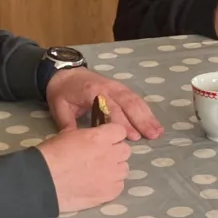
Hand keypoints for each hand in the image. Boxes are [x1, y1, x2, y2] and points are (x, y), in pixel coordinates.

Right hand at [36, 123, 131, 212]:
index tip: (105, 140)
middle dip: (115, 152)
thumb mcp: (69, 135)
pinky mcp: (109, 193)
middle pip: (125, 150)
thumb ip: (88, 135)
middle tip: (100, 158)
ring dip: (114, 169)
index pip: (120, 131)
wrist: (43, 181)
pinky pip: (119, 186)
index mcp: (100, 138)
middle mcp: (111, 155)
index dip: (112, 136)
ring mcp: (112, 175)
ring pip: (123, 169)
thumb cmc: (51, 155)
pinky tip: (98, 185)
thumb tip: (92, 138)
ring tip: (99, 173)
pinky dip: (111, 185)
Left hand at [46, 68, 162, 139]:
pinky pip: (136, 98)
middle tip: (151, 136)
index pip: (110, 107)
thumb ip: (68, 126)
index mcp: (92, 92)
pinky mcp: (121, 88)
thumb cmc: (62, 92)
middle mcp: (108, 88)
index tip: (131, 137)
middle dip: (141, 120)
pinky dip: (146, 111)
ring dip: (147, 116)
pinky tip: (154, 122)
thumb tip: (76, 145)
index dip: (122, 122)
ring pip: (135, 100)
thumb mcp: (60, 108)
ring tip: (157, 131)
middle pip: (128, 103)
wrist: (64, 72)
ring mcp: (116, 86)